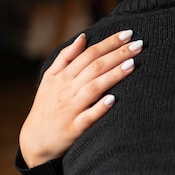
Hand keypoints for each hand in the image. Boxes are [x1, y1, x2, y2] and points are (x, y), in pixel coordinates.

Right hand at [19, 30, 142, 167]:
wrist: (35, 141)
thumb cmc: (47, 106)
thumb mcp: (50, 79)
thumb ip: (66, 57)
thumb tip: (83, 37)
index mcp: (62, 76)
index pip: (89, 54)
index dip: (109, 43)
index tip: (128, 33)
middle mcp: (67, 90)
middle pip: (95, 67)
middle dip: (118, 54)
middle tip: (139, 44)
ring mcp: (71, 109)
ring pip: (94, 88)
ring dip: (113, 75)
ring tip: (132, 64)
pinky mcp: (74, 128)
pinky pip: (88, 117)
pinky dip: (100, 108)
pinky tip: (113, 99)